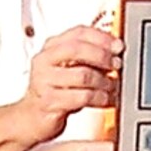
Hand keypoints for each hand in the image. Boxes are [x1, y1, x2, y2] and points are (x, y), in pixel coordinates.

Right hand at [16, 26, 122, 141]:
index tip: (118, 45)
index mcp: (51, 47)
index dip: (101, 37)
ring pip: (83, 75)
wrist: (32, 117)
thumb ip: (87, 57)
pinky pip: (82, 97)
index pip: (78, 32)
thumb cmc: (54, 91)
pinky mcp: (50, 101)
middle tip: (117, 64)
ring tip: (111, 86)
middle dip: (103, 56)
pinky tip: (105, 99)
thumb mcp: (69, 68)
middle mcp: (45, 61)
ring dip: (104, 81)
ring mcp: (45, 81)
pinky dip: (99, 98)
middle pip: (78, 49)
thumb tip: (114, 52)